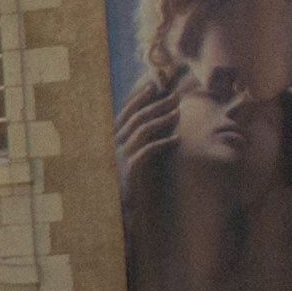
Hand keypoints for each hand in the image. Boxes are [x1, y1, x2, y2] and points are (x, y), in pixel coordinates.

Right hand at [117, 68, 177, 192]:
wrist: (122, 205)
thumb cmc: (132, 178)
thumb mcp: (135, 153)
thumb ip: (142, 137)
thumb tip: (161, 117)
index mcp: (113, 138)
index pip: (126, 112)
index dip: (139, 97)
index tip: (154, 85)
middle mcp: (115, 144)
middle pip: (136, 117)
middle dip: (156, 104)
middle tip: (175, 96)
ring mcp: (121, 155)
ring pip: (142, 130)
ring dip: (162, 119)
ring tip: (178, 113)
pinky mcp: (131, 169)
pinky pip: (148, 150)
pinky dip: (163, 143)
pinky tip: (177, 139)